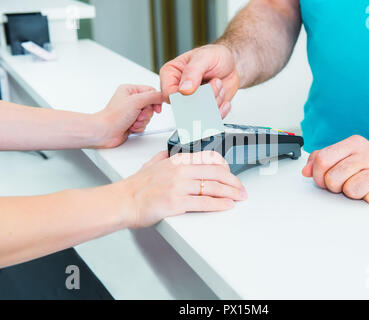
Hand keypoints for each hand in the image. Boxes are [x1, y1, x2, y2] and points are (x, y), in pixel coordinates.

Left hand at [94, 84, 163, 147]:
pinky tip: (131, 127)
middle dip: (146, 113)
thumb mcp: (136, 101)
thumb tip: (163, 95)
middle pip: (151, 105)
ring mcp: (131, 112)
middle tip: (138, 115)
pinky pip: (144, 124)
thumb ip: (152, 96)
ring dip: (142, 121)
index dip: (156, 100)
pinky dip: (139, 127)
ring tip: (133, 122)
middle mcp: (130, 100)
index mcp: (130, 90)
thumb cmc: (114, 116)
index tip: (156, 108)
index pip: (151, 91)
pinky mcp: (132, 122)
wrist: (105, 132)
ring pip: (148, 116)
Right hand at [119, 151, 246, 227]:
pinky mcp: (176, 203)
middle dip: (233, 181)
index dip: (225, 166)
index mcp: (176, 161)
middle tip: (241, 188)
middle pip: (216, 173)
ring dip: (231, 193)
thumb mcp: (151, 164)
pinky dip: (219, 204)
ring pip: (213, 187)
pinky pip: (204, 202)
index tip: (231, 173)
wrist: (123, 201)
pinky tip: (227, 205)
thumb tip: (170, 152)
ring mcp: (178, 187)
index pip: (208, 158)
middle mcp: (180, 171)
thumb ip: (163, 157)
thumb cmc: (136, 186)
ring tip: (239, 197)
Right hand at [160, 44, 239, 117]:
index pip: (169, 95)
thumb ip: (192, 72)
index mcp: (171, 75)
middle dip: (205, 96)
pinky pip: (210, 119)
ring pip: (200, 114)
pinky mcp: (204, 110)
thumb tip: (183, 89)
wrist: (232, 64)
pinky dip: (220, 108)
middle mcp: (179, 90)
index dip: (183, 95)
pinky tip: (222, 95)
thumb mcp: (204, 57)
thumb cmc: (216, 56)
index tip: (197, 88)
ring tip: (218, 84)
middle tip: (215, 82)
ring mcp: (191, 101)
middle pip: (185, 107)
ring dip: (214, 100)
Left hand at [302, 135, 368, 204]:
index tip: (324, 180)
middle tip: (344, 185)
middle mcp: (368, 153)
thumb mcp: (346, 155)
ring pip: (350, 189)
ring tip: (360, 187)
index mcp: (354, 143)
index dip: (318, 175)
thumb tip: (306, 171)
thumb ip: (322, 160)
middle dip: (335, 187)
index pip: (322, 159)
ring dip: (352, 194)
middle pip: (333, 178)